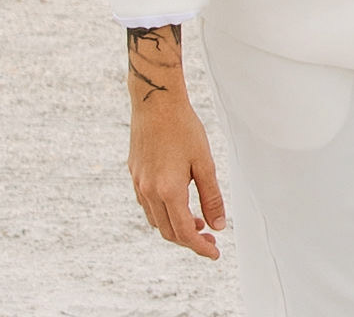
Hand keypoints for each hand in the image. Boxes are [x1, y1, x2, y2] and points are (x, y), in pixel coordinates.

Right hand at [129, 92, 225, 257]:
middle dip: (190, 240)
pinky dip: (163, 213)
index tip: (215, 252)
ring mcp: (138, 184)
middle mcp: (149, 193)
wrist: (155, 101)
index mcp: (168, 191)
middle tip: (210, 238)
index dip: (200, 247)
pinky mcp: (134, 175)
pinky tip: (178, 202)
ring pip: (156, 221)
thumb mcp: (204, 161)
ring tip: (198, 221)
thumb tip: (218, 226)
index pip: (185, 233)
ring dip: (176, 227)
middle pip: (169, 232)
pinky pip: (147, 206)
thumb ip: (211, 196)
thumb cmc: (183, 128)